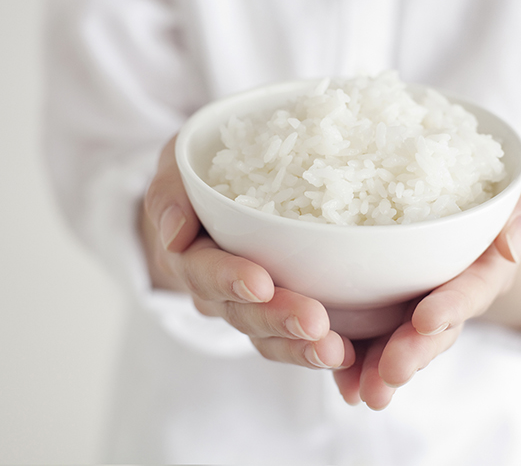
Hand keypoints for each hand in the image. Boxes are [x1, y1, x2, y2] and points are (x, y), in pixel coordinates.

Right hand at [140, 136, 354, 369]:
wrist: (219, 191)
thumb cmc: (200, 172)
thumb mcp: (178, 164)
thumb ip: (170, 191)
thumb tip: (174, 232)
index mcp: (190, 255)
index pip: (204, 271)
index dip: (229, 279)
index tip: (260, 283)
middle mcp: (217, 290)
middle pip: (242, 313)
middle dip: (277, 320)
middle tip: (314, 323)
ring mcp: (249, 307)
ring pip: (270, 337)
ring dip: (300, 346)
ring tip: (336, 351)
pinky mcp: (281, 313)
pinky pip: (295, 340)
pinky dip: (318, 349)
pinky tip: (350, 356)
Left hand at [332, 176, 520, 408]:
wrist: (476, 204)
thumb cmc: (501, 196)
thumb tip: (510, 243)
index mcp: (486, 269)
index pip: (472, 289)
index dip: (452, 306)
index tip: (427, 319)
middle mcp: (452, 295)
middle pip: (434, 329)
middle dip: (413, 351)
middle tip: (391, 371)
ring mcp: (420, 304)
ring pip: (401, 340)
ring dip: (380, 367)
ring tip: (361, 391)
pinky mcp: (388, 305)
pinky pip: (371, 334)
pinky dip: (355, 360)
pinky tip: (341, 382)